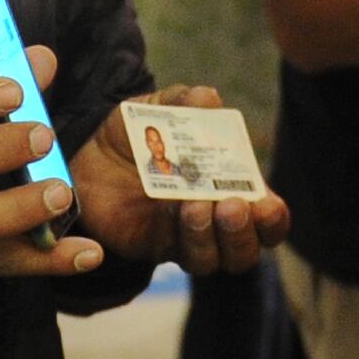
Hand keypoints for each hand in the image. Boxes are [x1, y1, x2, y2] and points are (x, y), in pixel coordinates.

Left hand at [68, 79, 288, 274]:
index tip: (266, 203)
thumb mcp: (157, 109)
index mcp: (229, 187)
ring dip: (213, 236)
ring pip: (215, 259)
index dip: (272, 218)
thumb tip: (209, 99)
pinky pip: (178, 253)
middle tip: (232, 205)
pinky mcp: (156, 246)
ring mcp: (185, 237)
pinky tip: (172, 210)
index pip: (267, 217)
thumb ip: (184, 101)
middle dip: (245, 231)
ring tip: (196, 206)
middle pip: (247, 248)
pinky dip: (182, 235)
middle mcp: (214, 220)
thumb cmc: (134, 133)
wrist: (86, 156)